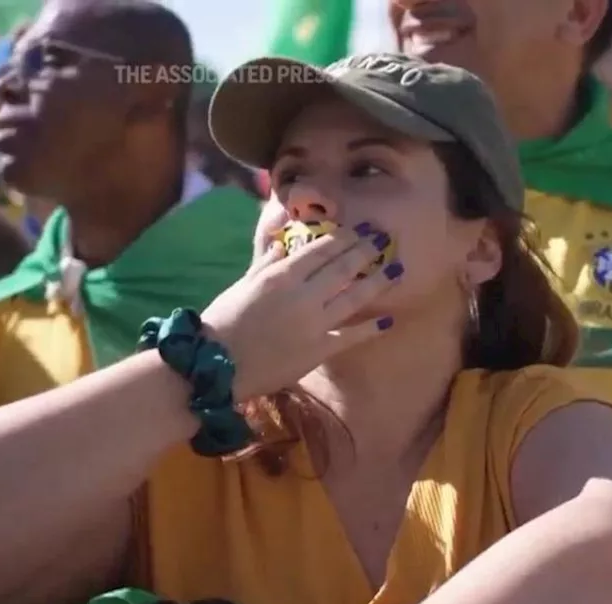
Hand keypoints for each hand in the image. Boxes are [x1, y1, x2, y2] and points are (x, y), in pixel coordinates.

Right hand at [200, 222, 401, 398]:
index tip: (357, 229)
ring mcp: (314, 323)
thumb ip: (266, 263)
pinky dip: (371, 327)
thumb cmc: (223, 322)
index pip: (319, 250)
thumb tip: (283, 243)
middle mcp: (303, 295)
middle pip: (342, 268)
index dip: (342, 238)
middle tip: (383, 239)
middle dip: (365, 251)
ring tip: (395, 269)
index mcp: (281, 275)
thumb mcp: (243, 284)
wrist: (216, 366)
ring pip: (354, 297)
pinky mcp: (319, 350)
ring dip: (377, 281)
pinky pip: (351, 336)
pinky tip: (388, 319)